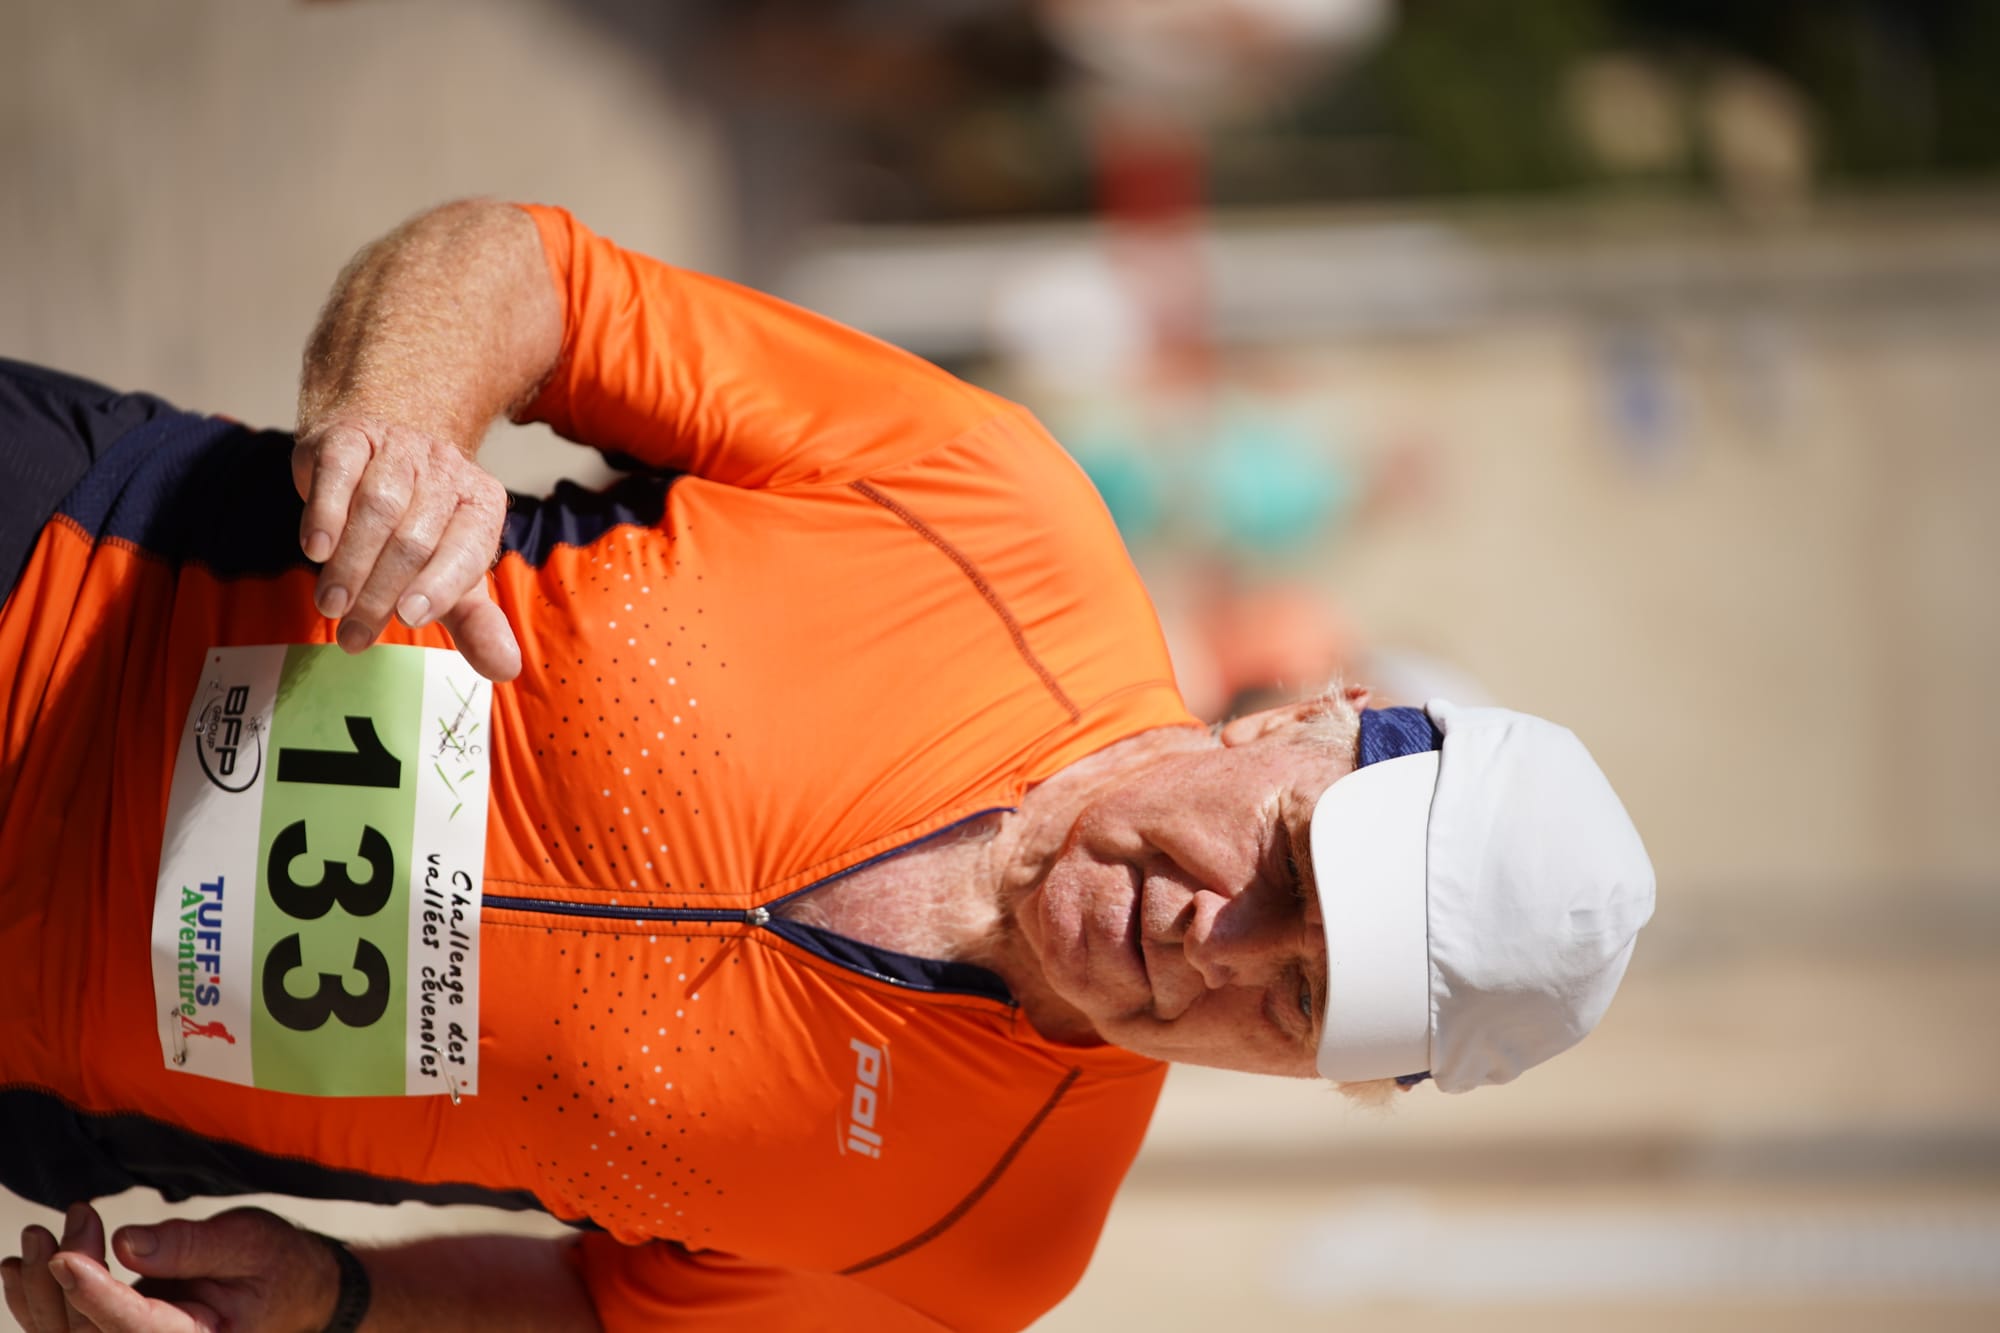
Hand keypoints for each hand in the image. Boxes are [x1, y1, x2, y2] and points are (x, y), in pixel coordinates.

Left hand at [2, 1203, 340, 1332]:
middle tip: (74, 1217)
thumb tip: (129, 1243)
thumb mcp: (249, 1241)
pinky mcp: (122, 1329)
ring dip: (42, 1288)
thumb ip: (191, 1246)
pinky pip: (70, 1327)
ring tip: (38, 1237)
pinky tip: (26, 1269)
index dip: (94, 1294)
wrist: (294, 1285)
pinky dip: (40, 1298)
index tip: (65, 1258)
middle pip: (89, 1332)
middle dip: (65, 1276)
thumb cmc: (278, 1265)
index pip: (134, 1325)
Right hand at [292, 416, 521, 682]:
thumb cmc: (420, 529)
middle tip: (354, 636)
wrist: (380, 452)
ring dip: (350, 562)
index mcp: (481, 506)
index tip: (410, 618)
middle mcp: (446, 472)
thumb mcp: (452, 578)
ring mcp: (399, 449)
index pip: (468, 549)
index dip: (440, 585)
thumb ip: (477, 622)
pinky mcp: (350, 438)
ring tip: (331, 605)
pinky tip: (314, 550)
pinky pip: (338, 473)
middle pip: (415, 538)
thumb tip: (507, 668)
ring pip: (376, 507)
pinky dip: (325, 513)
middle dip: (381, 593)